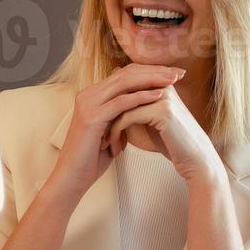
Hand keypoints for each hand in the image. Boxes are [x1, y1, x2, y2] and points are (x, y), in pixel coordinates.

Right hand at [44, 64, 185, 202]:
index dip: (149, 71)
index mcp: (92, 95)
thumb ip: (120, 115)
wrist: (71, 177)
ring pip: (124, 83)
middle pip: (126, 73)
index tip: (171, 74)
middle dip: (154, 71)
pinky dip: (141, 97)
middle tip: (177, 72)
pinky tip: (158, 96)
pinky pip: (121, 102)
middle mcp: (88, 95)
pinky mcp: (92, 117)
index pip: (124, 74)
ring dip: (151, 80)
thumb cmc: (90, 158)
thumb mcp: (110, 130)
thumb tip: (139, 106)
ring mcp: (88, 104)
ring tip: (172, 80)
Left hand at [103, 85, 223, 184]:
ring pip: (120, 105)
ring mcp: (162, 96)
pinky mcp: (162, 110)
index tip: (98, 123)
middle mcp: (161, 85)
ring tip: (103, 143)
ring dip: (108, 126)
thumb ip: (132, 108)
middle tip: (93, 131)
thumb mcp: (148, 122)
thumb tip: (110, 99)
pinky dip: (116, 134)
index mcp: (158, 84)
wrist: (194, 160)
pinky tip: (115, 148)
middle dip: (105, 112)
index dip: (109, 102)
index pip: (124, 82)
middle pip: (121, 91)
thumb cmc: (170, 142)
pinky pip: (127, 118)